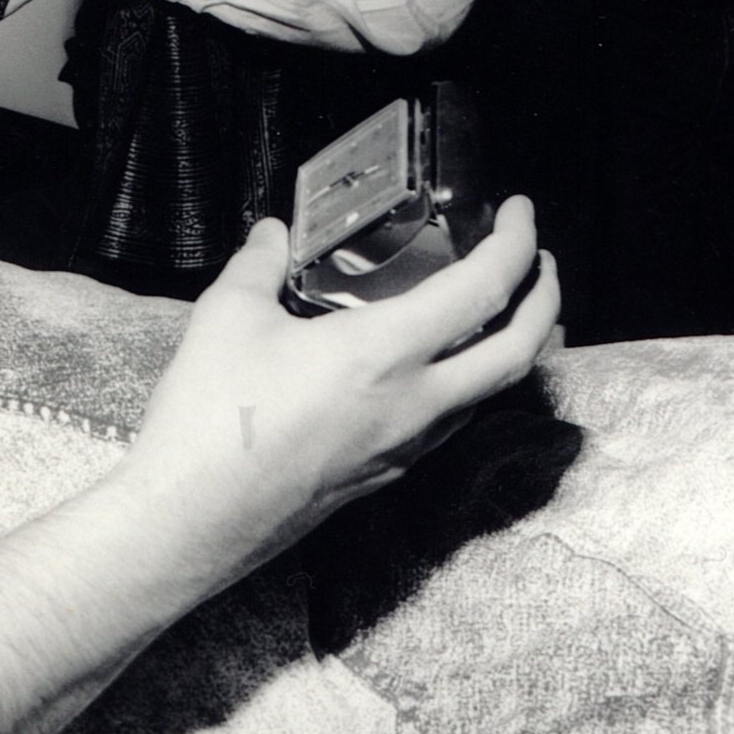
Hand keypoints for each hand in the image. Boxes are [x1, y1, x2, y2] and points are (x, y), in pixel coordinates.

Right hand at [119, 198, 559, 572]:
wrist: (187, 523)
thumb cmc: (207, 420)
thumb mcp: (227, 316)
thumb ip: (260, 263)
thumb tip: (274, 233)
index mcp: (383, 353)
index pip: (484, 290)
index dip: (516, 242)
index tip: (518, 211)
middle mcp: (413, 404)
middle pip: (520, 353)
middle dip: (546, 299)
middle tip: (538, 259)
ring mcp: (405, 447)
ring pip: (493, 395)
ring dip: (518, 345)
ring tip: (506, 308)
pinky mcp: (384, 476)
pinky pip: (455, 422)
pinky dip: (475, 383)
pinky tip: (445, 366)